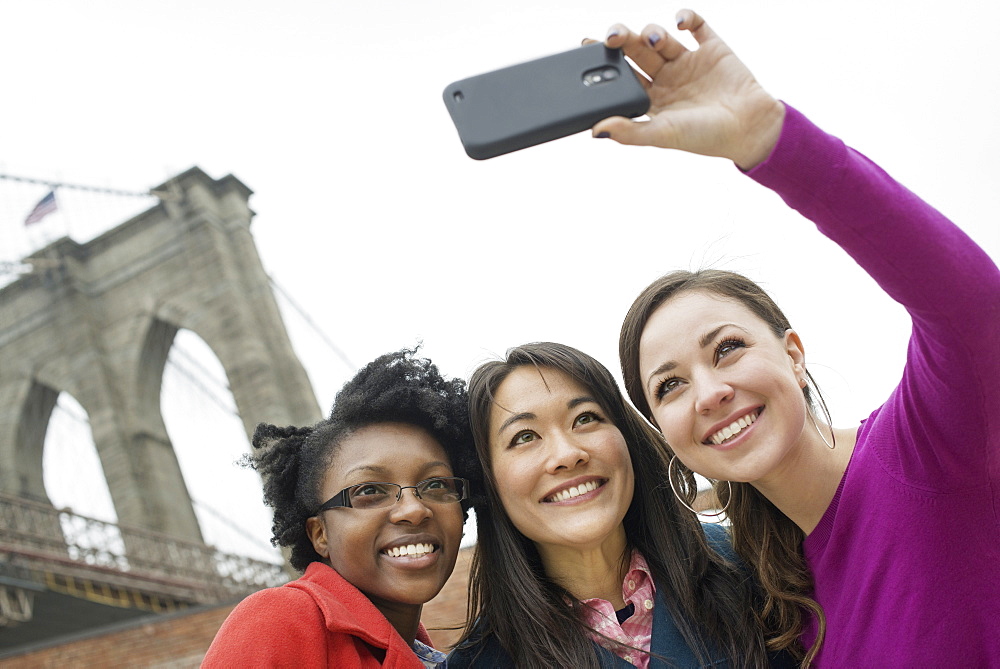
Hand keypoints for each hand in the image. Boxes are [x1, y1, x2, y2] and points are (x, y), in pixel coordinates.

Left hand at [589, 10, 784, 169]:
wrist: (750, 127)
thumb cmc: (706, 137)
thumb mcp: (663, 135)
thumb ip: (630, 132)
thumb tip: (596, 131)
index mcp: (653, 100)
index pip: (622, 77)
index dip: (606, 63)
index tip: (588, 48)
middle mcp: (667, 79)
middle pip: (636, 52)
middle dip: (622, 40)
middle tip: (613, 36)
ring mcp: (689, 62)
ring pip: (661, 37)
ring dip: (652, 33)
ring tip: (654, 39)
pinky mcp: (712, 48)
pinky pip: (696, 25)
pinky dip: (686, 17)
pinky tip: (680, 21)